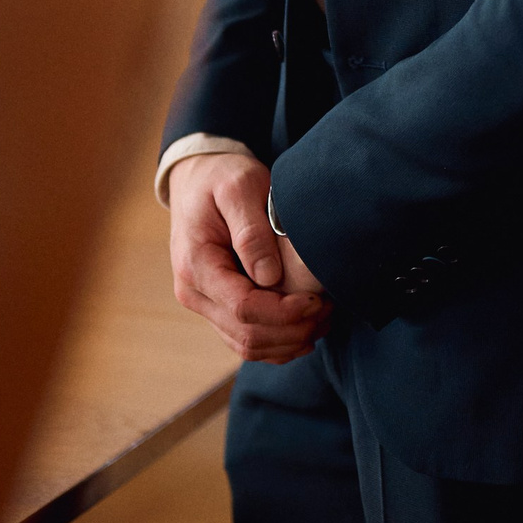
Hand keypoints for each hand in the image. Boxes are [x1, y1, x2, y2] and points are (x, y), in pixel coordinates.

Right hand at [168, 152, 329, 365]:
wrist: (198, 179)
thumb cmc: (221, 177)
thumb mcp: (239, 188)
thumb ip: (251, 231)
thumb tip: (268, 276)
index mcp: (196, 265)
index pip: (244, 309)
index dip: (285, 313)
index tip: (318, 300)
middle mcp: (193, 292)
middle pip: (247, 335)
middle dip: (294, 330)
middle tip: (329, 308)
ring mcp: (203, 303)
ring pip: (247, 345)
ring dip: (289, 341)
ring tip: (323, 318)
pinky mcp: (216, 307)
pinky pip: (245, 340)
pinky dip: (278, 342)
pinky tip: (305, 326)